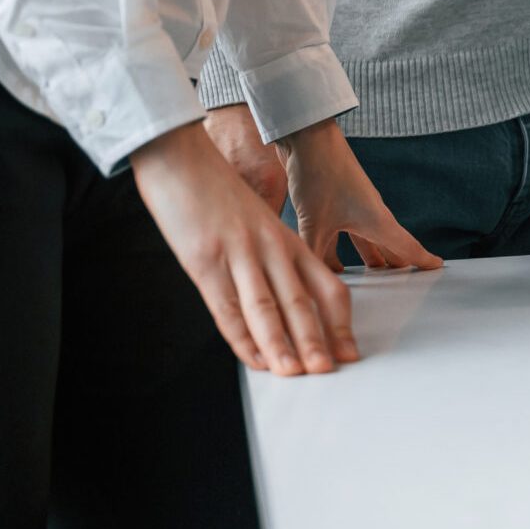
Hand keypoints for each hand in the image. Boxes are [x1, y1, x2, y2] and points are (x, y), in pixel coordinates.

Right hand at [131, 121, 359, 377]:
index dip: (339, 322)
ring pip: (268, 307)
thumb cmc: (215, 191)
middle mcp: (270, 248)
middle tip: (331, 370)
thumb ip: (270, 255)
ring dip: (283, 344)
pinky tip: (252, 357)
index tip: (349, 351)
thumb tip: (281, 298)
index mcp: (285, 240)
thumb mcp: (256, 221)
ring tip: (296, 372)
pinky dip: (242, 337)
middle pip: (301, 301)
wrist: (181, 156)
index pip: (326, 286)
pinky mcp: (206, 260)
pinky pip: (228, 306)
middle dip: (317, 341)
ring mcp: (239, 253)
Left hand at [280, 121, 442, 272]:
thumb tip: (310, 283)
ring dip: (367, 258)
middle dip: (396, 265)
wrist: (306, 136)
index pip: (407, 247)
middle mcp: (368, 214)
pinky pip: (343, 233)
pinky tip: (328, 261)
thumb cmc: (320, 174)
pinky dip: (339, 250)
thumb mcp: (313, 225)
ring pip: (364, 240)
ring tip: (369, 276)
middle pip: (388, 245)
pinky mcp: (332, 202)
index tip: (437, 267)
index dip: (423, 260)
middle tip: (404, 281)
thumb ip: (313, 258)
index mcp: (376, 220)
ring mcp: (351, 207)